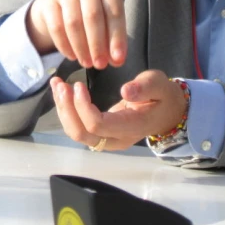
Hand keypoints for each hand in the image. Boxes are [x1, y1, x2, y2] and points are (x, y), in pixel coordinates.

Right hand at [27, 0, 126, 68]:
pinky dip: (65, 45)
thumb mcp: (108, 18)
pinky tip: (72, 56)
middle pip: (92, 17)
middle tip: (100, 65)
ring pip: (73, 23)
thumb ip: (113, 38)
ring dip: (81, 47)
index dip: (117, 38)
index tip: (118, 60)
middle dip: (97, 45)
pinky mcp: (49, 1)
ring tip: (87, 63)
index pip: (114, 13)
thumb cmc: (93, 11)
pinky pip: (56, 27)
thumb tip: (116, 60)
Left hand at [50, 70, 188, 150]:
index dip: (83, 107)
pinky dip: (66, 111)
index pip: (99, 125)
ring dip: (63, 110)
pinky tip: (61, 92)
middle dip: (67, 109)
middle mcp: (116, 139)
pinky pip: (78, 128)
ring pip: (76, 133)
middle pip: (83, 134)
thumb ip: (145, 87)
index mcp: (131, 127)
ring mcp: (107, 140)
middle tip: (61, 84)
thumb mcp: (160, 84)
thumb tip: (125, 91)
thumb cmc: (163, 96)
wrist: (168, 112)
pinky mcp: (100, 135)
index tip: (78, 85)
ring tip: (57, 85)